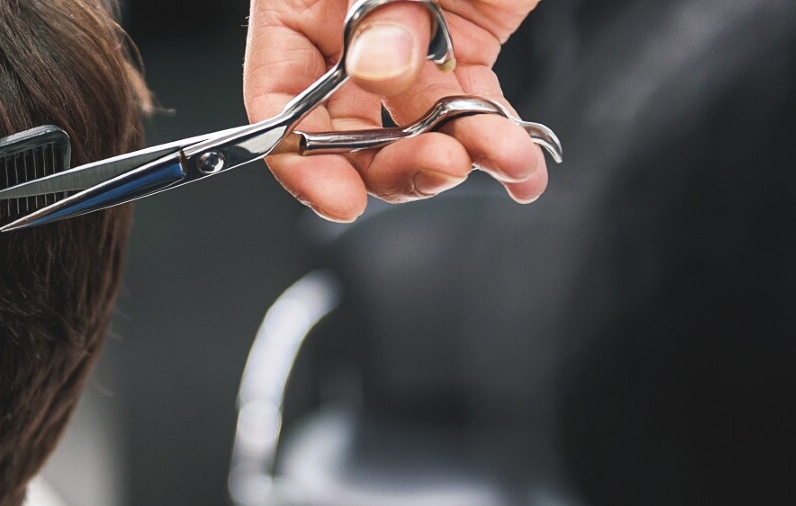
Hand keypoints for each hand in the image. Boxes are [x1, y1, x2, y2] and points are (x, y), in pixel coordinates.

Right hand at [246, 0, 545, 220]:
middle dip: (392, 163)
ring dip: (459, 156)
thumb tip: (376, 68)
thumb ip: (379, 9)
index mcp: (298, 2)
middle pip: (345, 131)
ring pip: (414, 132)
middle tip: (438, 167)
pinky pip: (473, 111)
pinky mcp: (463, 50)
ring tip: (500, 156)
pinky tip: (518, 168)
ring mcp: (407, 46)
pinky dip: (498, 144)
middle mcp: (344, 32)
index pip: (277, 97)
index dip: (300, 156)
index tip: (337, 195)